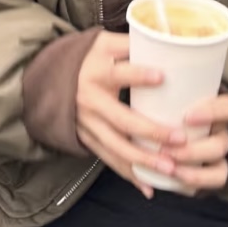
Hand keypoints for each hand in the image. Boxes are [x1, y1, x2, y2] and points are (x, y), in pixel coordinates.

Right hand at [75, 31, 185, 199]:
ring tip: (170, 169)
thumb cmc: (87, 57)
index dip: (139, 75)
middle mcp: (91, 100)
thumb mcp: (103, 43)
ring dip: (143, 161)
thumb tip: (171, 38)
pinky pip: (110, 161)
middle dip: (151, 131)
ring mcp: (88, 124)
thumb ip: (133, 42)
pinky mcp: (87, 140)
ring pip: (116, 147)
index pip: (119, 73)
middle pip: (122, 120)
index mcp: (97, 71)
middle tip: (180, 139)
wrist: (47, 80)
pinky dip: (129, 175)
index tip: (163, 76)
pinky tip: (150, 188)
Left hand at [162, 91, 227, 194]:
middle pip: (221, 143)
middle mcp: (223, 132)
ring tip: (169, 169)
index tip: (187, 117)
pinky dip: (197, 181)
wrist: (189, 128)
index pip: (227, 108)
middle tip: (166, 151)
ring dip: (194, 171)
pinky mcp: (216, 171)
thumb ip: (163, 89)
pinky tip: (176, 180)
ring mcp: (220, 153)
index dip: (211, 113)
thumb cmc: (175, 104)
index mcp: (219, 109)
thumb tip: (136, 76)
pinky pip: (216, 180)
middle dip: (193, 151)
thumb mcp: (175, 94)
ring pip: (220, 167)